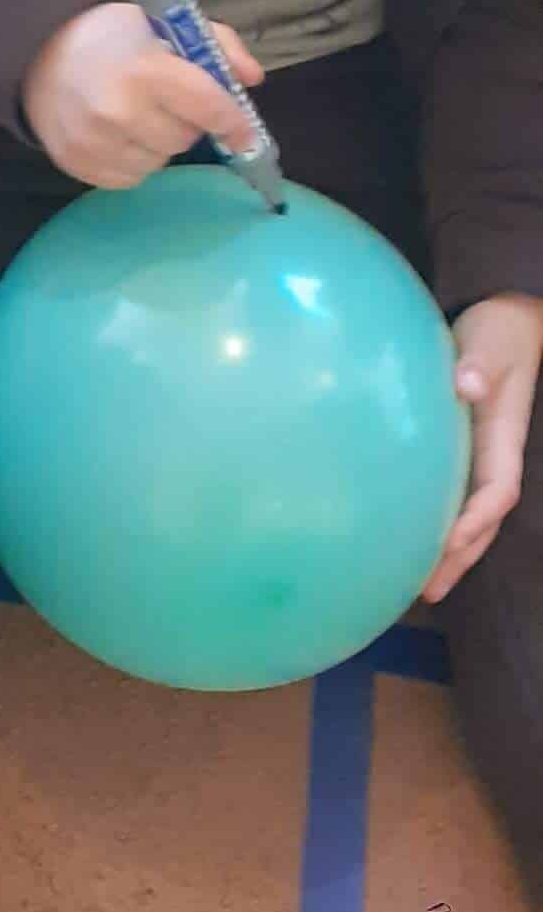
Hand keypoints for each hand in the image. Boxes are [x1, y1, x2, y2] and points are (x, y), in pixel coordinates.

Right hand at [23, 2, 263, 188]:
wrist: (37, 51)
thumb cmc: (110, 36)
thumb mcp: (165, 25)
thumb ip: (217, 46)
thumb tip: (252, 80)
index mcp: (145, 71)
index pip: (208, 107)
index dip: (234, 123)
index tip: (246, 134)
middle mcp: (119, 111)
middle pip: (185, 139)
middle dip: (187, 123)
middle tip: (167, 103)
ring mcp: (94, 142)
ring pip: (159, 162)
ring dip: (159, 144)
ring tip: (139, 118)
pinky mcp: (77, 164)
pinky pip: (129, 178)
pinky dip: (134, 161)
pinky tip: (120, 136)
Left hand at [421, 294, 542, 602]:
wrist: (508, 319)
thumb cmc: (500, 332)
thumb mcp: (492, 342)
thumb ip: (480, 363)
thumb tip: (466, 385)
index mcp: (504, 437)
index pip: (498, 490)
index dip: (476, 519)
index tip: (448, 542)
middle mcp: (495, 455)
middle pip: (484, 520)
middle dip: (461, 556)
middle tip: (427, 591)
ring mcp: (480, 456)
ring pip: (469, 515)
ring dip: (449, 552)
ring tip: (419, 588)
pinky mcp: (460, 450)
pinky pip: (451, 496)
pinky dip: (433, 523)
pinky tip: (405, 540)